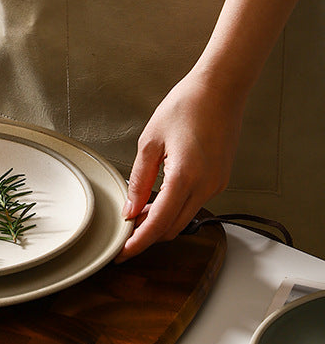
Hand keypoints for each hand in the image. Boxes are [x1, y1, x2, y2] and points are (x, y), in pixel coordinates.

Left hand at [116, 72, 244, 261]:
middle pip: (172, 228)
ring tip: (138, 211)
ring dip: (161, 221)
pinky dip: (174, 208)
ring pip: (184, 218)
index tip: (121, 253)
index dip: (138, 242)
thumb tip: (130, 208)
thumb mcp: (150, 142)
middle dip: (147, 235)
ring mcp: (216, 184)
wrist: (221, 89)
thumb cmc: (186, 106)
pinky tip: (157, 198)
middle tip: (124, 231)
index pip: (158, 224)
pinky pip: (194, 204)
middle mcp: (206, 186)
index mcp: (185, 177)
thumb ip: (139, 180)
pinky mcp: (220, 179)